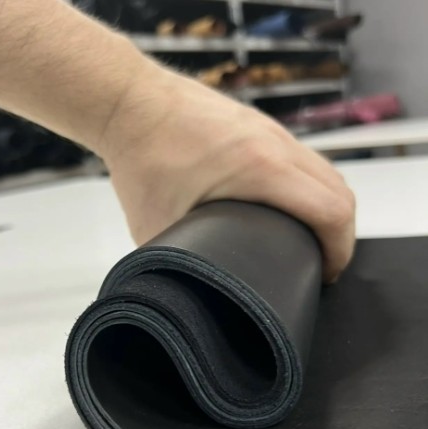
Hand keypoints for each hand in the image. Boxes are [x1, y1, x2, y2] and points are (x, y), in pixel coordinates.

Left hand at [99, 61, 355, 283]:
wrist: (130, 101)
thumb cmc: (141, 159)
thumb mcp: (157, 227)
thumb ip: (182, 261)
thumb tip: (194, 284)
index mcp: (262, 170)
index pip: (332, 211)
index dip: (339, 249)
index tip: (326, 273)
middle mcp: (276, 144)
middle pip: (340, 190)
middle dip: (341, 232)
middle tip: (321, 262)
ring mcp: (270, 129)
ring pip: (324, 170)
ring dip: (326, 205)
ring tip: (307, 236)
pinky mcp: (258, 124)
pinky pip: (301, 157)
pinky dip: (307, 184)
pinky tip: (285, 203)